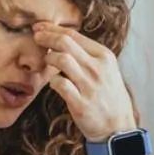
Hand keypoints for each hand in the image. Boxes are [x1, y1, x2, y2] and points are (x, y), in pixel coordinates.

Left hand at [33, 23, 135, 141]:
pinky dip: (52, 81)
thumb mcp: (107, 70)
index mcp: (104, 56)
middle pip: (65, 42)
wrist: (118, 127)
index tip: (40, 27)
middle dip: (46, 37)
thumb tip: (62, 39)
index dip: (52, 29)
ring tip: (45, 62)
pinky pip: (59, 84)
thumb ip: (88, 55)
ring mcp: (89, 85)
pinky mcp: (80, 103)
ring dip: (48, 58)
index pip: (73, 35)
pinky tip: (53, 83)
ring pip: (61, 60)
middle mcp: (98, 68)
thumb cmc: (109, 96)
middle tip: (35, 37)